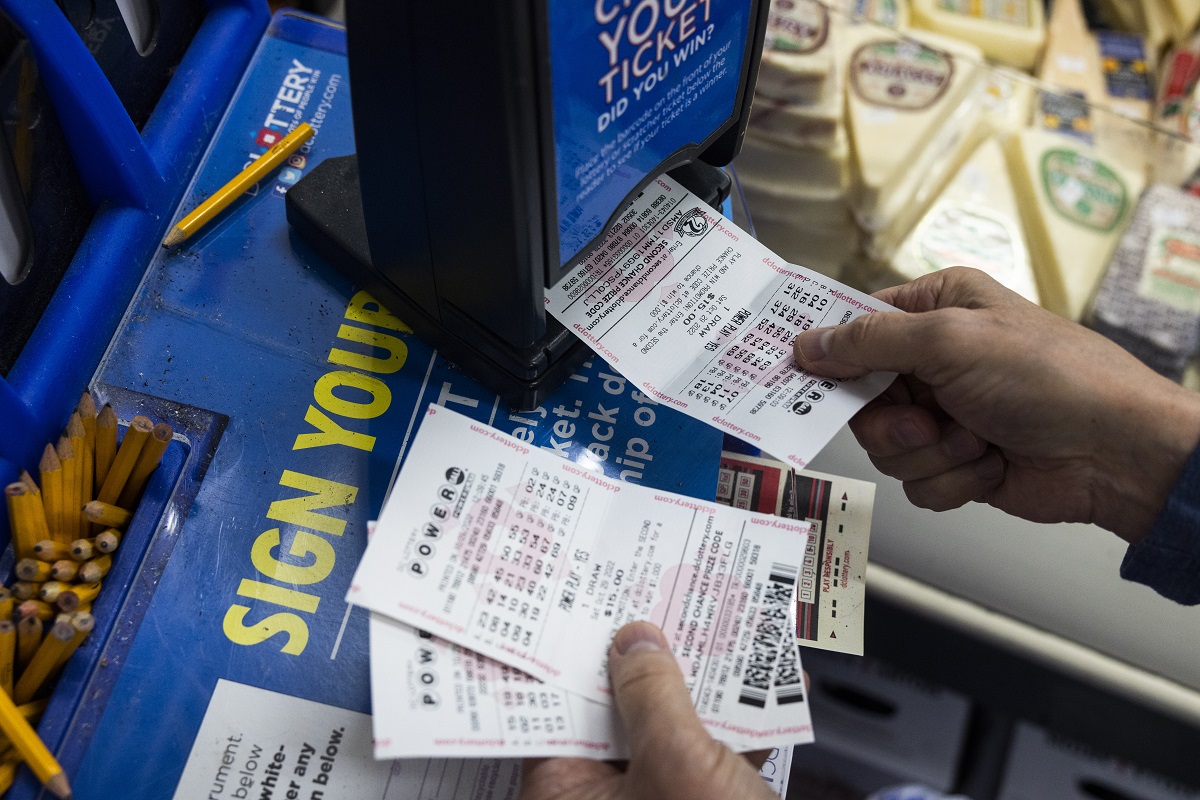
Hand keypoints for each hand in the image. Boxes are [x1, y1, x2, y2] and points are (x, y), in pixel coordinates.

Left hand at [518, 622, 775, 799]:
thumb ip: (652, 694)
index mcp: (564, 798)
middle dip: (640, 663)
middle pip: (608, 717)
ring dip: (692, 687)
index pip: (550, 712)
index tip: (583, 609)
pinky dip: (726, 724)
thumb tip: (633, 641)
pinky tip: (760, 688)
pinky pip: (700, 759)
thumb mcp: (680, 762)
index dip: (570, 658)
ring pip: (659, 733)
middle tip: (653, 606)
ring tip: (712, 633)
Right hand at [792, 267, 1199, 543]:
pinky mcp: (956, 460)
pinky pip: (914, 480)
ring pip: (884, 446)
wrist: (1115, 452)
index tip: (801, 375)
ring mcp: (945, 412)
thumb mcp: (951, 341)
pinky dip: (951, 478)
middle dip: (893, 421)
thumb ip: (870, 342)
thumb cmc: (1053, 378)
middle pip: (860, 397)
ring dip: (929, 451)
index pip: (856, 326)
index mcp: (936, 307)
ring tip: (975, 439)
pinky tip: (990, 463)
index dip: (828, 353)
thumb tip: (807, 343)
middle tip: (925, 420)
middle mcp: (936, 358)